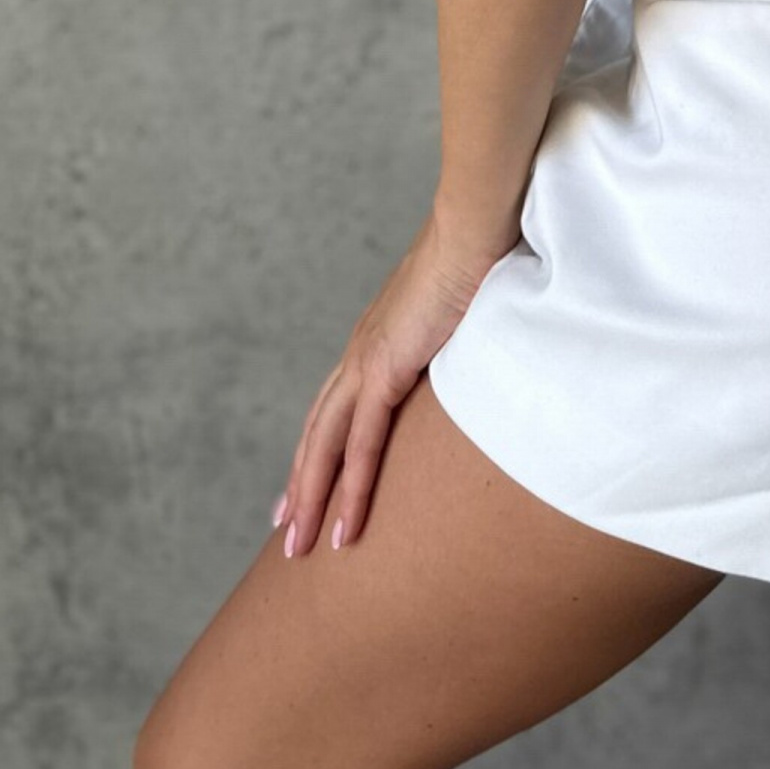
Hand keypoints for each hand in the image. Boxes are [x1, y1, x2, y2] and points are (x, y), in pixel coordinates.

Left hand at [273, 204, 516, 559]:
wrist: (477, 221)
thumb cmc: (483, 250)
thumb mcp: (466, 305)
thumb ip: (459, 331)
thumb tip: (481, 343)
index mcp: (378, 336)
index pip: (337, 404)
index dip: (319, 448)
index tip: (305, 485)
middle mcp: (362, 351)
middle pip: (317, 432)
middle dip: (301, 485)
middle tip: (287, 533)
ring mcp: (368, 359)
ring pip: (325, 446)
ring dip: (311, 498)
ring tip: (301, 547)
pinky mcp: (385, 367)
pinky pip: (362, 443)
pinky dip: (351, 488)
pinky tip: (347, 526)